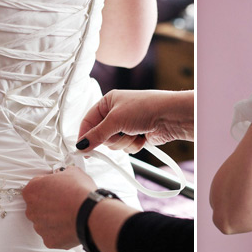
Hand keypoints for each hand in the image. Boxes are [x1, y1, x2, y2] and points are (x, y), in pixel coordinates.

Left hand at [22, 166, 95, 248]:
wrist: (90, 214)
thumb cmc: (80, 193)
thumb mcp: (72, 172)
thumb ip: (62, 174)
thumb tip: (64, 175)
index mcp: (32, 191)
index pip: (35, 186)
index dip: (48, 186)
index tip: (57, 188)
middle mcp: (31, 210)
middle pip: (38, 206)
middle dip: (49, 204)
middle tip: (65, 201)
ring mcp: (39, 227)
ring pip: (45, 222)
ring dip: (54, 219)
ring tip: (71, 214)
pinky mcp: (49, 240)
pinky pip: (53, 235)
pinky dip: (61, 231)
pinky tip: (72, 224)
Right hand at [77, 90, 193, 153]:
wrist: (170, 116)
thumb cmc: (145, 108)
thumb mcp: (115, 120)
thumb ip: (97, 135)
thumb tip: (82, 145)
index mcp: (108, 102)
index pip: (88, 121)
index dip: (85, 135)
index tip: (82, 149)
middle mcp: (116, 113)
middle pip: (101, 136)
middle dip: (112, 139)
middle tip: (120, 133)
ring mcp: (126, 126)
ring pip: (115, 145)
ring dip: (125, 142)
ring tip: (134, 132)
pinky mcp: (136, 136)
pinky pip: (127, 148)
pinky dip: (134, 145)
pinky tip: (142, 136)